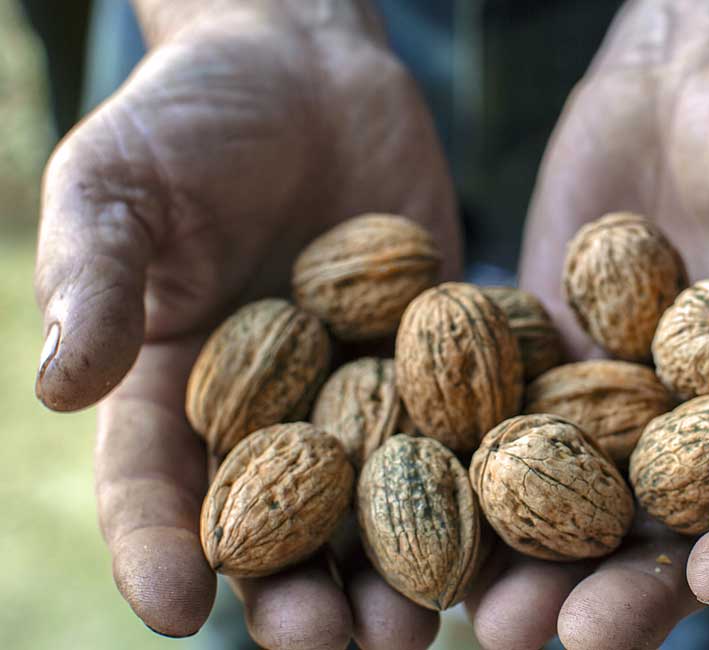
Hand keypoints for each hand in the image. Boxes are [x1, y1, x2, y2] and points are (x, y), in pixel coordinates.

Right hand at [35, 1, 458, 646]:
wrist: (306, 73)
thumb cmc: (190, 120)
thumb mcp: (119, 183)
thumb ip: (95, 277)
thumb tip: (60, 385)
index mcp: (177, 388)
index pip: (156, 484)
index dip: (158, 548)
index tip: (172, 611)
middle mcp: (275, 409)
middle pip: (281, 519)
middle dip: (303, 588)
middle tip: (333, 644)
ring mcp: (363, 387)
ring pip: (379, 494)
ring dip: (401, 562)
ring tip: (426, 618)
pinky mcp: (439, 352)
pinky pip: (462, 418)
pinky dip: (483, 471)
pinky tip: (512, 521)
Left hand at [468, 1, 708, 647]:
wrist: (690, 73)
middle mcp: (704, 423)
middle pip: (670, 531)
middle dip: (625, 587)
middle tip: (568, 636)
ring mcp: (616, 398)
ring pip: (575, 499)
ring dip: (531, 562)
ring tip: (482, 615)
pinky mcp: (543, 360)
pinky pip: (505, 425)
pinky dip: (470, 470)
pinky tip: (420, 506)